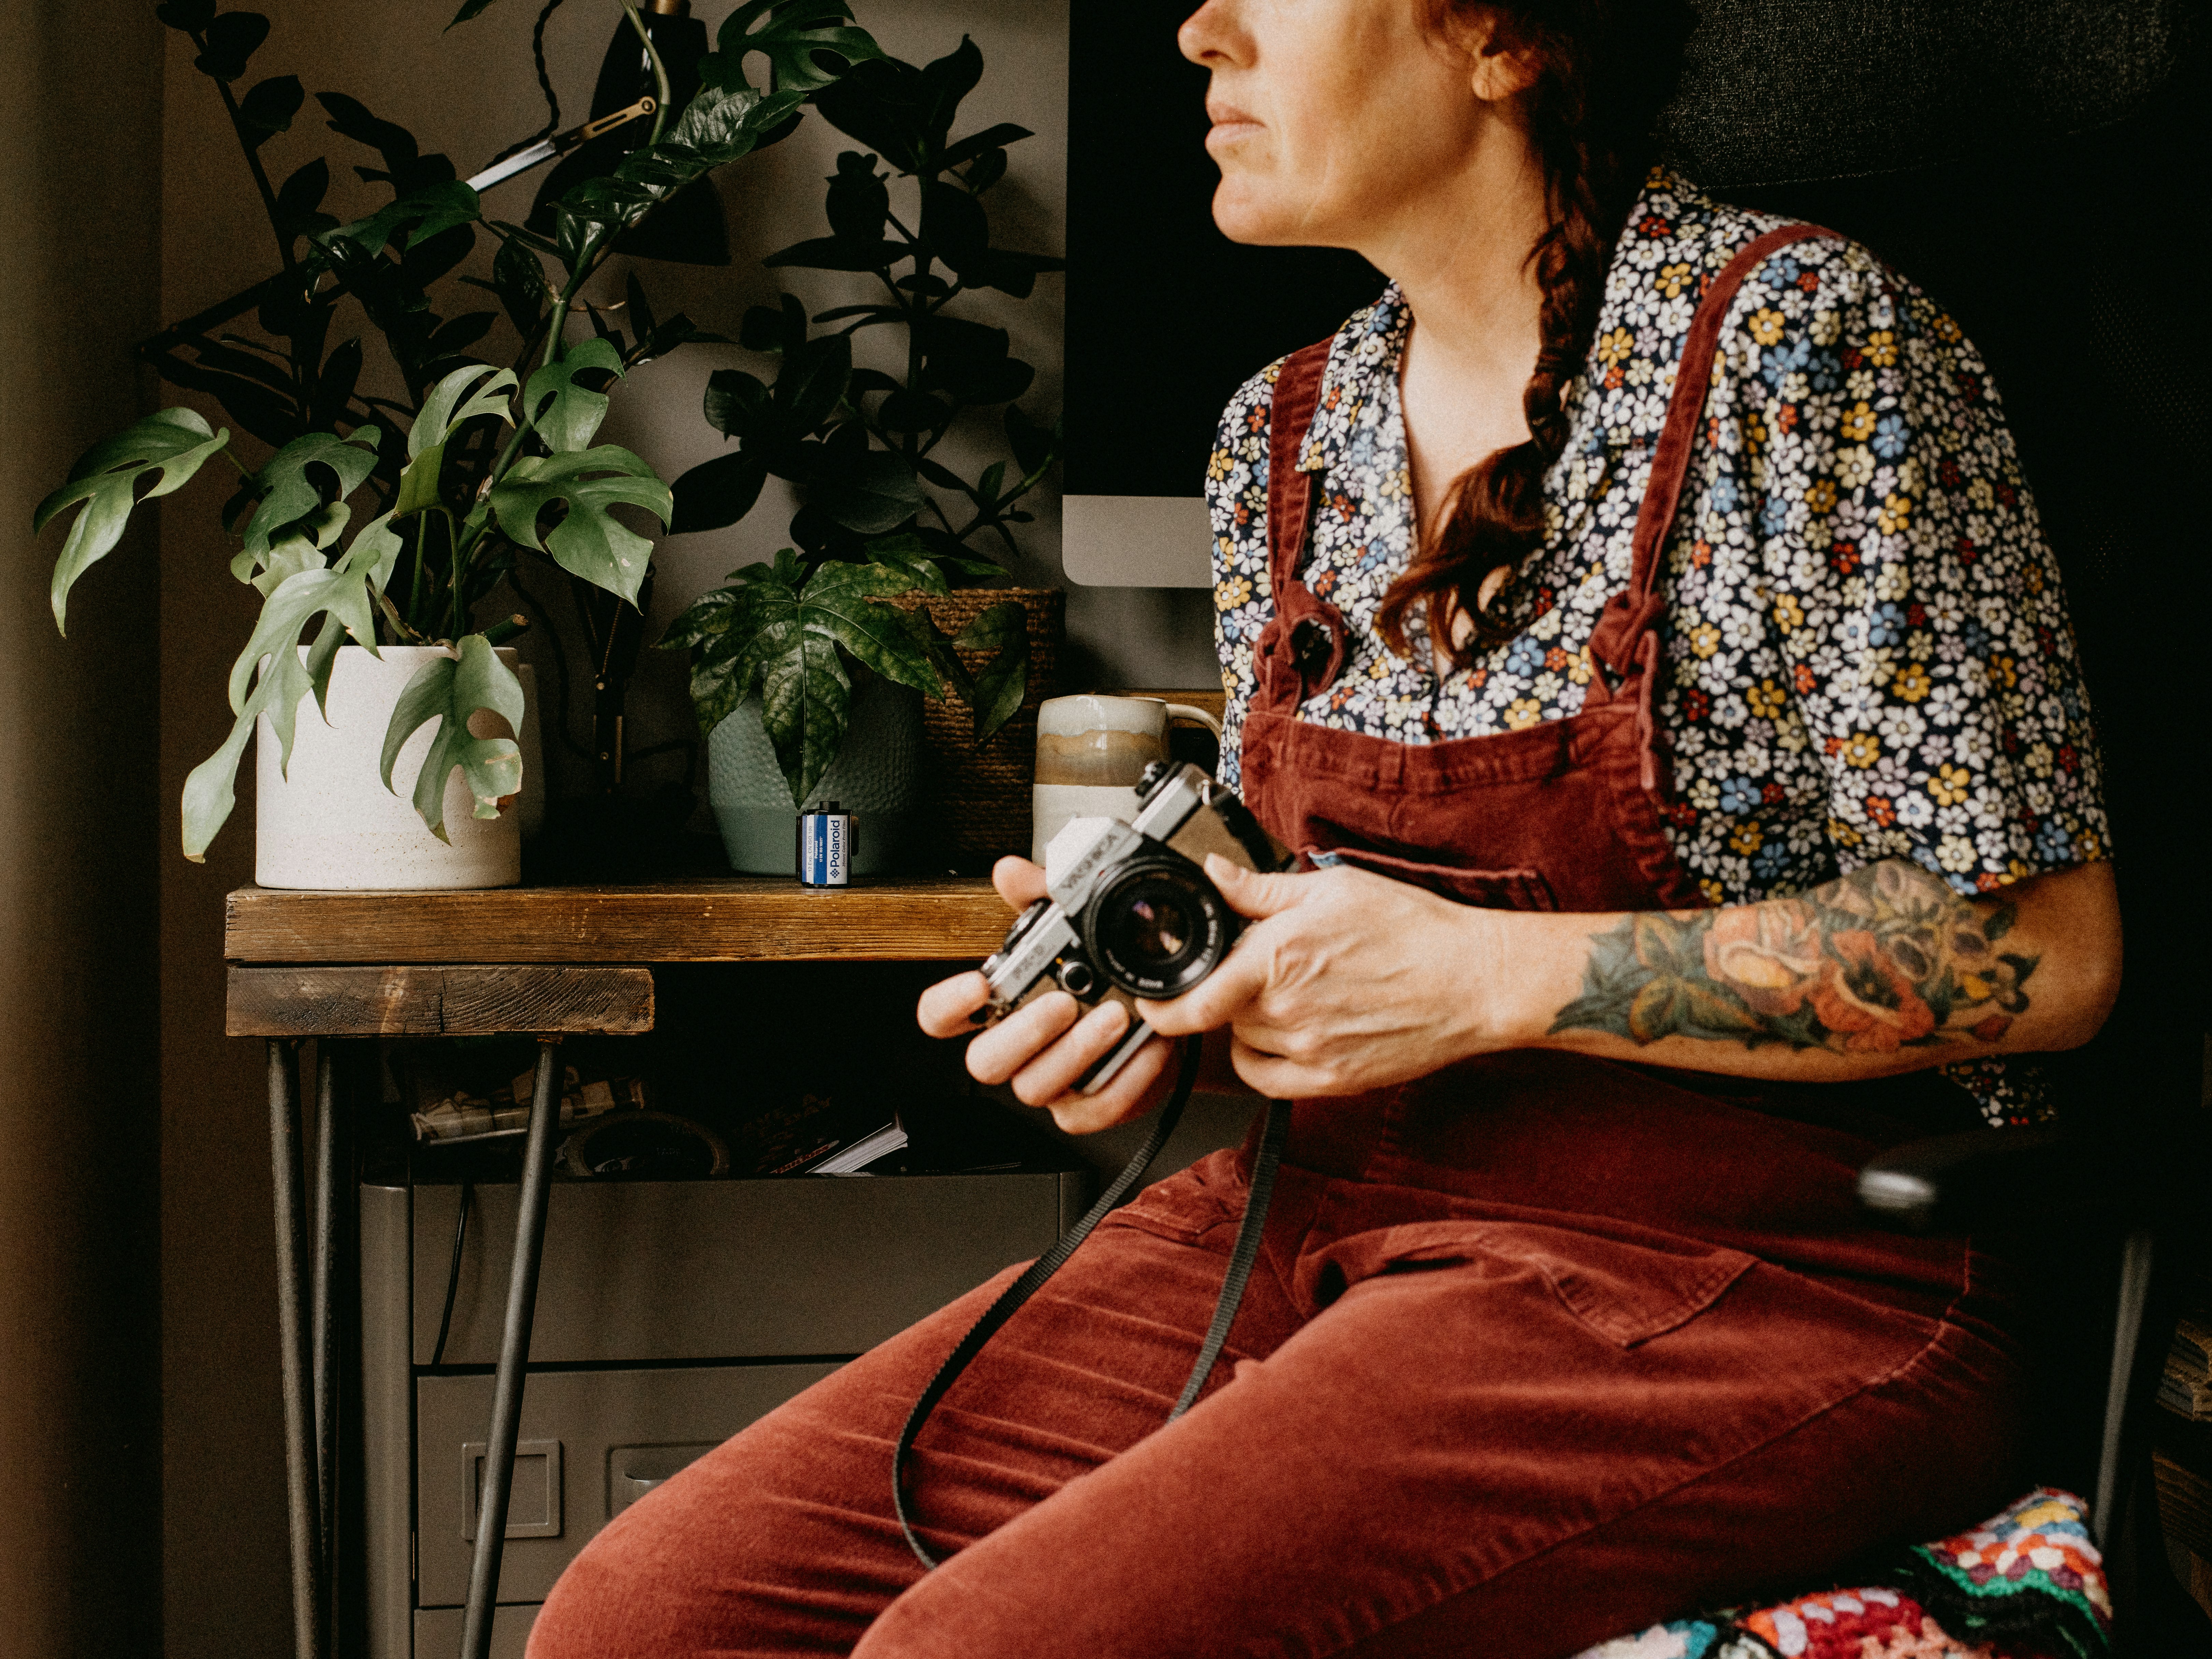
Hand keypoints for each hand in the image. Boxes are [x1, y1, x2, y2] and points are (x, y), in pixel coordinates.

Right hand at [916, 857, 1180, 1134]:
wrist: (1167, 1016)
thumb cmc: (1106, 975)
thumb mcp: (1076, 925)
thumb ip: (1040, 897)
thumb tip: (1010, 872)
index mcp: (999, 1006)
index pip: (941, 1016)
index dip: (946, 1006)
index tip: (975, 986)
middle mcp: (1017, 1049)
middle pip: (984, 1061)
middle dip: (1024, 1032)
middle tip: (1064, 1003)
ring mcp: (1050, 1082)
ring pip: (1036, 1086)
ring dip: (1078, 1051)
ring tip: (1117, 1015)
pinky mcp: (1088, 1107)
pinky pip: (1094, 1107)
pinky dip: (1125, 1077)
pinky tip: (1146, 1046)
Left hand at [1141, 857, 1507, 1097]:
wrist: (1473, 980)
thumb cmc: (1413, 929)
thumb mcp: (1332, 889)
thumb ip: (1261, 890)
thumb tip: (1214, 873)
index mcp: (1278, 958)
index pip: (1193, 1000)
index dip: (1161, 1007)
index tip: (1151, 1001)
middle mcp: (1286, 1010)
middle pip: (1220, 1013)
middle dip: (1229, 990)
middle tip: (1265, 968)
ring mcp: (1308, 1051)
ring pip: (1244, 1043)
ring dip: (1248, 1022)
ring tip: (1290, 994)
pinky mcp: (1332, 1080)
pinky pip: (1267, 1079)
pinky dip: (1263, 1059)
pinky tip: (1286, 1035)